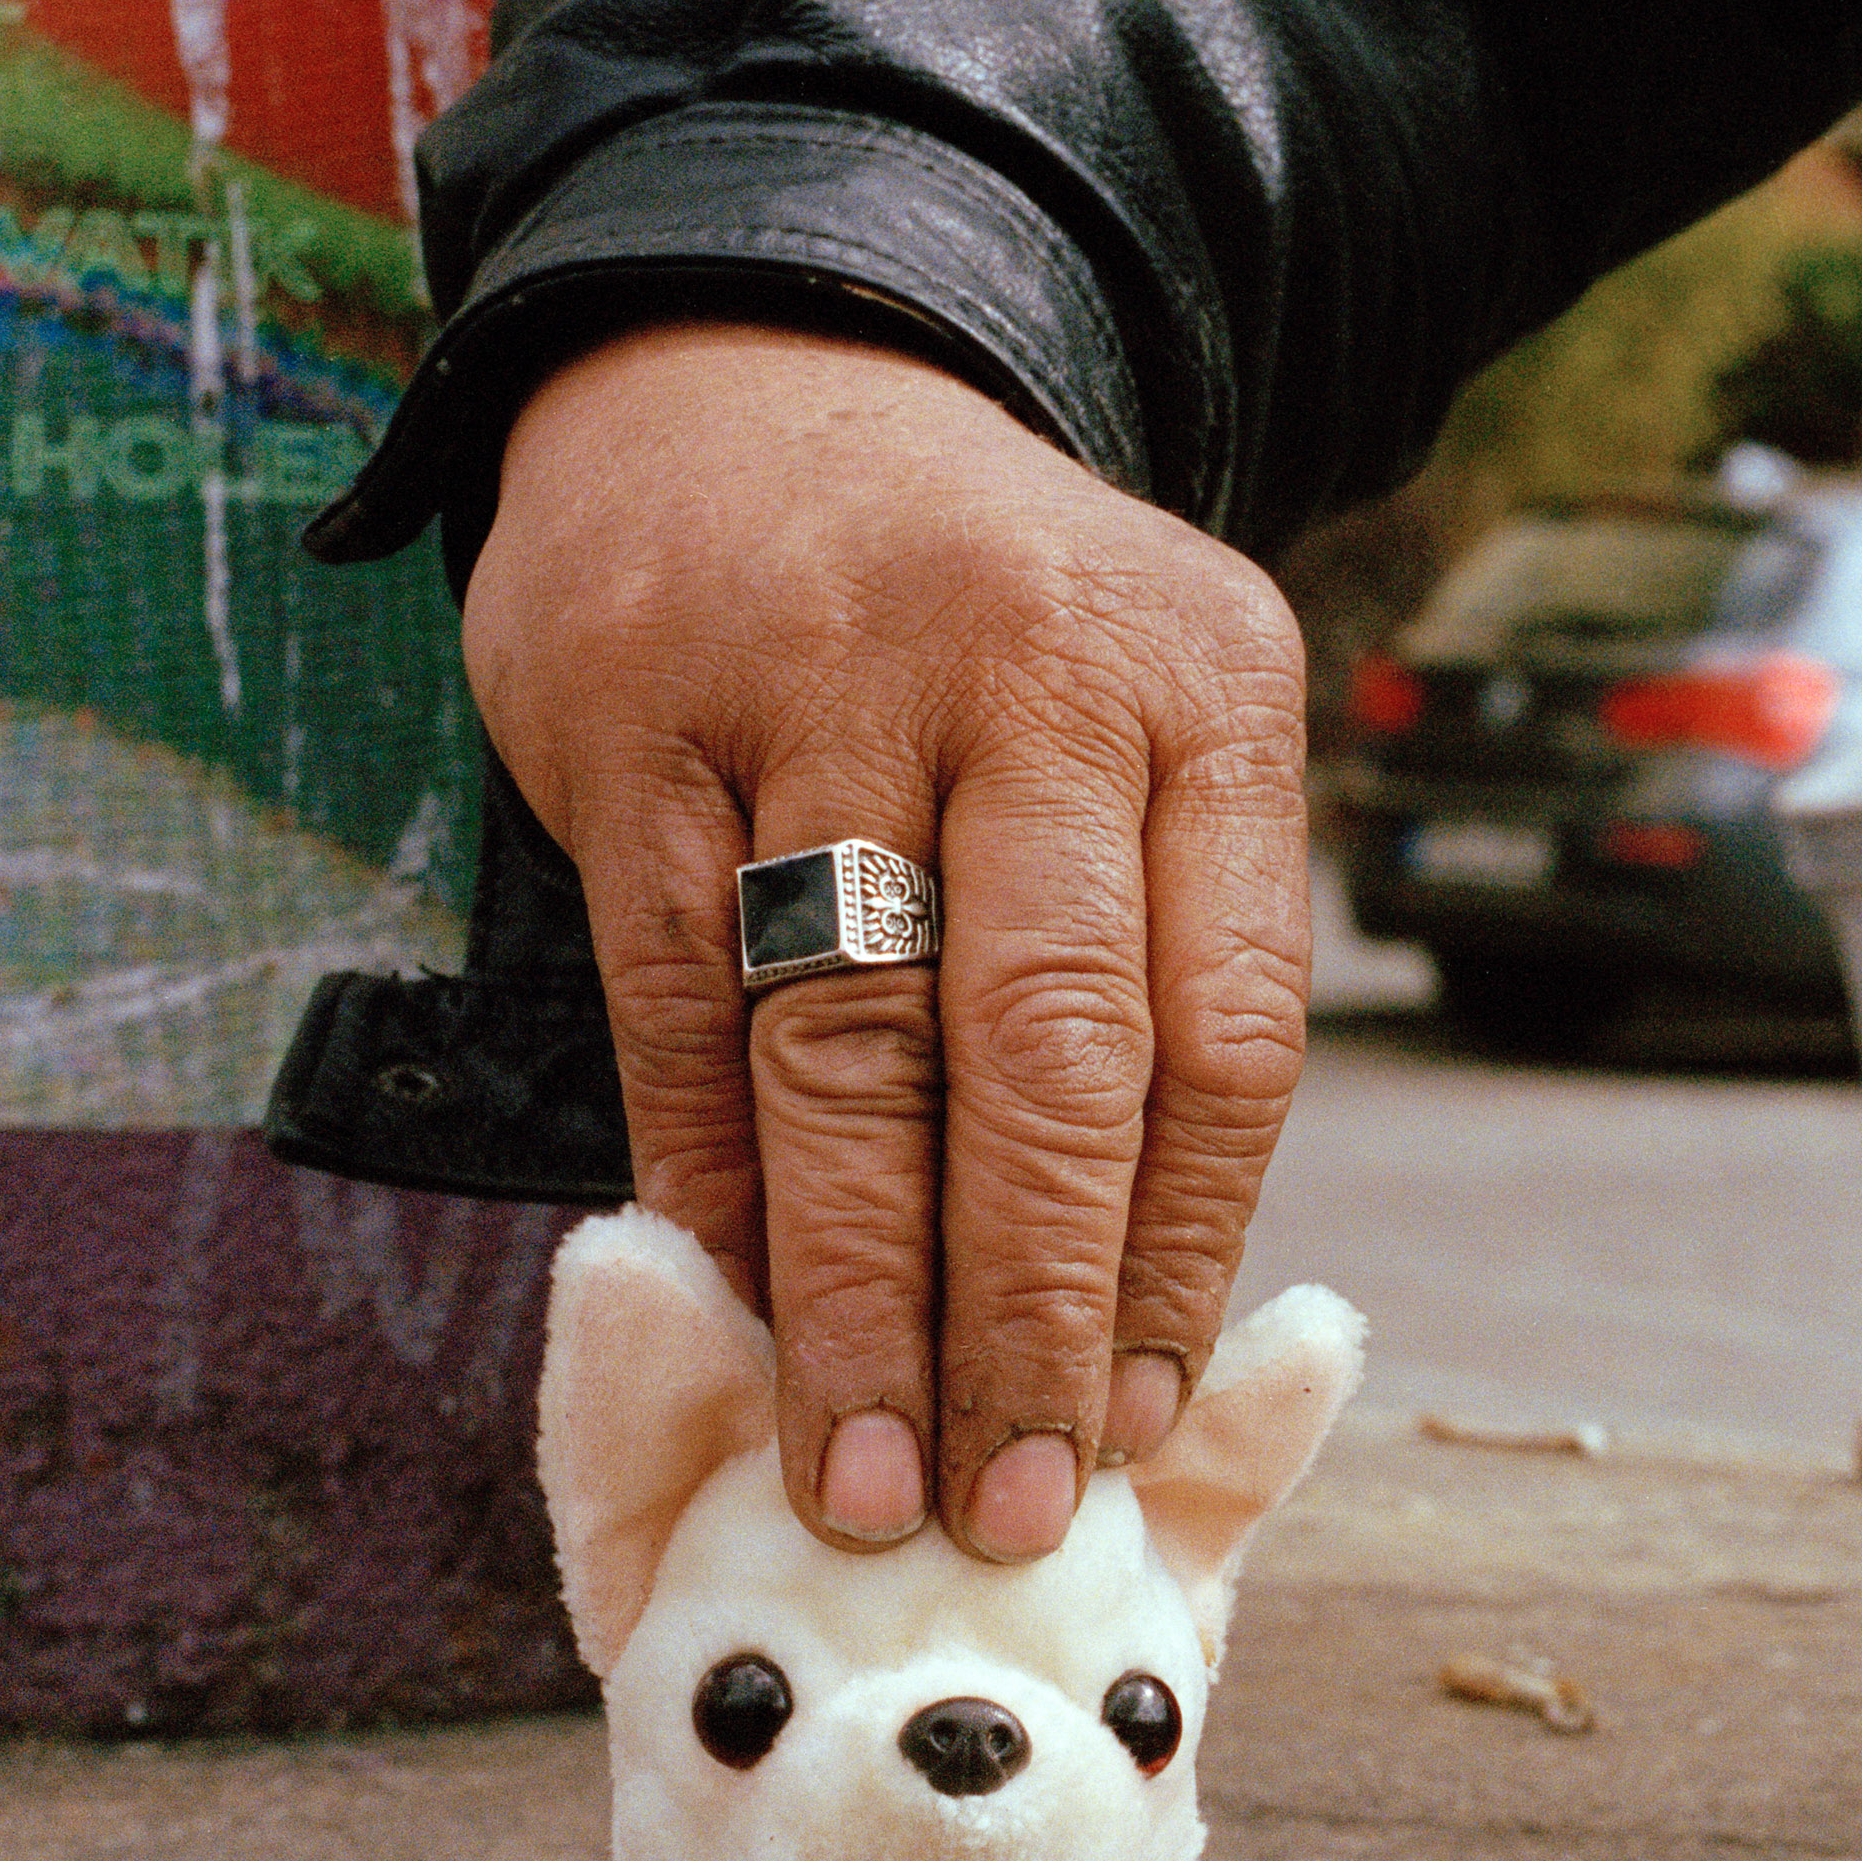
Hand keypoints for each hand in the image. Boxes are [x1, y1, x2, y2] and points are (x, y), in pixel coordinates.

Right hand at [462, 318, 1311, 1553]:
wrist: (763, 358)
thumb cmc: (990, 625)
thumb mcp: (1146, 720)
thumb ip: (1163, 962)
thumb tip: (1136, 1315)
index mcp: (1206, 690)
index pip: (1229, 1030)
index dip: (1180, 1255)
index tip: (1138, 1426)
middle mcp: (1031, 673)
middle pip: (1050, 1054)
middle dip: (1028, 1312)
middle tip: (1004, 1502)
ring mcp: (820, 680)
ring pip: (849, 1046)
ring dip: (857, 1291)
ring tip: (862, 1468)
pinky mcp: (632, 710)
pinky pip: (674, 998)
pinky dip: (704, 1175)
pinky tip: (730, 1306)